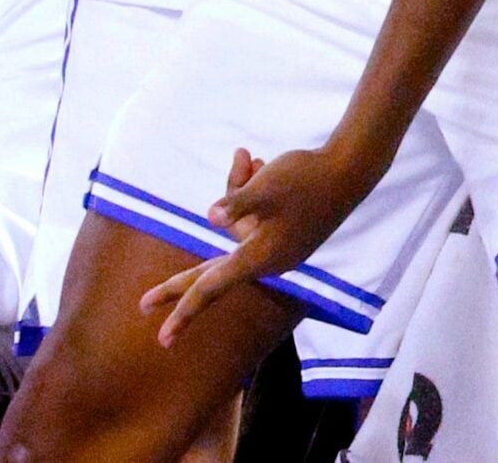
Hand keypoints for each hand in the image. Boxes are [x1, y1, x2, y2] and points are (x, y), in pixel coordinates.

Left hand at [138, 140, 380, 346]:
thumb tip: (211, 217)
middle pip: (215, 271)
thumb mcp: (269, 185)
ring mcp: (277, 246)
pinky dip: (249, 196)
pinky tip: (257, 164)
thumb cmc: (307, 178)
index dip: (184, 308)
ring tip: (246, 160)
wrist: (352, 169)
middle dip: (181, 282)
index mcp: (259, 255)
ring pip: (236, 230)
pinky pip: (253, 221)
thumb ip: (238, 201)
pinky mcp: (286, 234)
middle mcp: (266, 258)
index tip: (162, 338)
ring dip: (235, 195)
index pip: (212, 286)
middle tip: (144, 304)